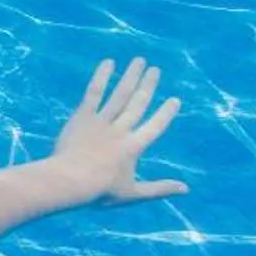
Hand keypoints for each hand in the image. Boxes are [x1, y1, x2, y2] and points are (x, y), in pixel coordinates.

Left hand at [49, 58, 187, 207]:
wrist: (70, 180)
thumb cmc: (100, 190)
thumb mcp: (133, 194)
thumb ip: (159, 188)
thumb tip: (186, 189)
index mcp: (134, 146)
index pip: (155, 126)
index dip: (166, 113)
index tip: (175, 100)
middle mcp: (121, 130)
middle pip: (138, 103)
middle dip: (148, 85)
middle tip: (156, 69)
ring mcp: (102, 121)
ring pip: (120, 94)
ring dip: (131, 76)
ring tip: (139, 61)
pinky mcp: (83, 116)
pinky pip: (94, 92)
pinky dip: (102, 77)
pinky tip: (109, 62)